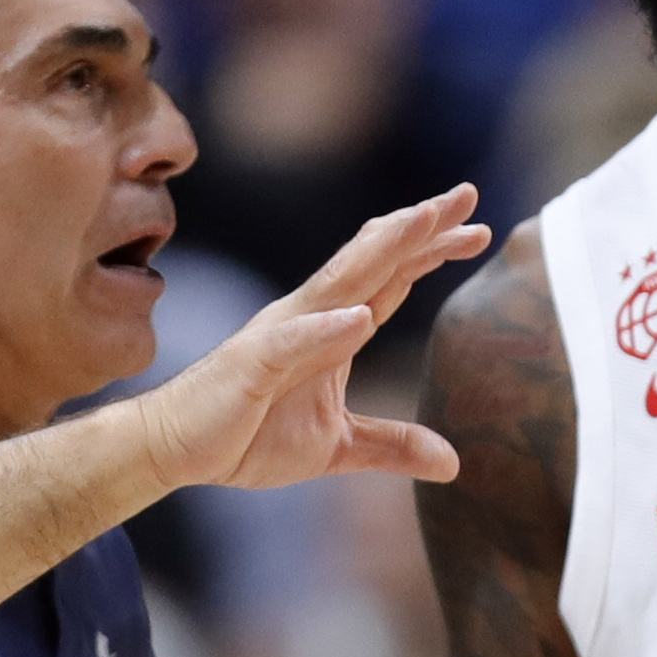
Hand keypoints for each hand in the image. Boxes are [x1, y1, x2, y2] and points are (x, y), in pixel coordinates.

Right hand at [136, 187, 485, 491]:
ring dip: (382, 249)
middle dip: (420, 227)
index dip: (433, 250)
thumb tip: (452, 462)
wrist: (176, 449)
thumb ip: (391, 446)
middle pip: (374, 261)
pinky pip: (292, 343)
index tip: (479, 228)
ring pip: (339, 282)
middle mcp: (311, 317)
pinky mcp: (251, 363)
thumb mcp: (338, 447)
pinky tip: (361, 319)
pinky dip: (326, 329)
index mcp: (333, 329)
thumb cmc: (249, 434)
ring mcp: (280, 335)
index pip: (392, 279)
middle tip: (467, 194)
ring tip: (423, 220)